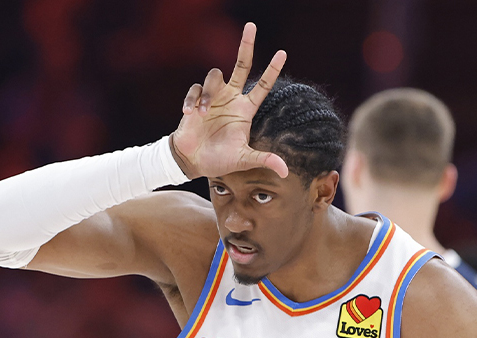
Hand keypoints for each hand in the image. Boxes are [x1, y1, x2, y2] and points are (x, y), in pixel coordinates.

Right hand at [170, 23, 288, 179]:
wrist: (193, 161)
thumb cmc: (220, 159)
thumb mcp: (243, 159)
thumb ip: (263, 160)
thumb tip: (286, 171)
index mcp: (245, 110)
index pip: (263, 86)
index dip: (272, 70)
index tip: (283, 52)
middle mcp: (231, 98)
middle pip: (241, 65)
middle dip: (246, 46)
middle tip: (251, 26)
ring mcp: (213, 97)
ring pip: (214, 76)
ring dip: (209, 93)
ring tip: (203, 114)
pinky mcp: (196, 100)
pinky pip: (196, 90)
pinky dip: (194, 100)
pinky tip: (191, 114)